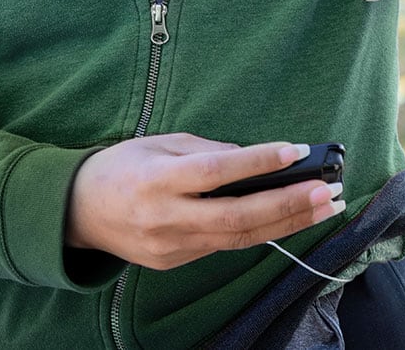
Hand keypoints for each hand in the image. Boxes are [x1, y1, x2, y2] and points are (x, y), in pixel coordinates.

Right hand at [66, 133, 345, 270]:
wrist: (78, 211)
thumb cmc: (121, 167)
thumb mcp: (157, 142)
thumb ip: (206, 150)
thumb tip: (254, 157)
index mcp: (156, 179)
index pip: (215, 171)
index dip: (258, 162)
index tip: (295, 150)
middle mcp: (164, 217)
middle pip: (236, 217)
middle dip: (288, 204)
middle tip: (327, 191)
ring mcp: (170, 246)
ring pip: (238, 239)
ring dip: (286, 223)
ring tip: (323, 208)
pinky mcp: (174, 262)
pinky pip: (223, 246)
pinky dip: (258, 231)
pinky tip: (287, 218)